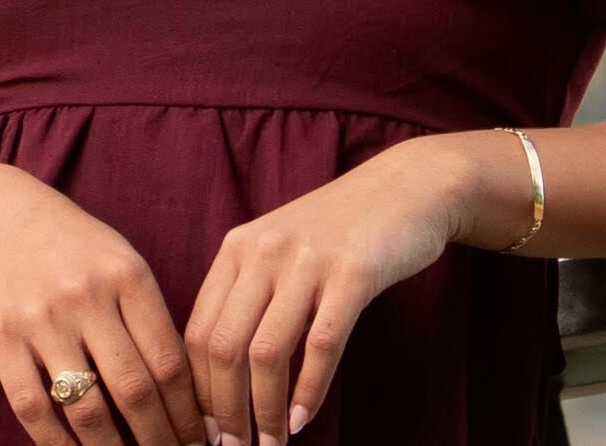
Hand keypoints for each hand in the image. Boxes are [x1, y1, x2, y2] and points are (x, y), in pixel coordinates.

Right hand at [0, 163, 208, 445]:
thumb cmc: (73, 247)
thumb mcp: (121, 261)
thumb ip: (149, 316)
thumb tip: (184, 391)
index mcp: (127, 275)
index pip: (169, 360)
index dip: (188, 412)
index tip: (200, 438)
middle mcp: (87, 296)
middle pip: (134, 389)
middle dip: (160, 439)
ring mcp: (42, 319)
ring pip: (86, 408)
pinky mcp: (1, 339)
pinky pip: (33, 408)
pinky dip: (59, 445)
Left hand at [183, 137, 461, 444]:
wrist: (407, 186)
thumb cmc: (340, 229)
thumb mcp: (280, 249)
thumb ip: (250, 295)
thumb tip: (221, 378)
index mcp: (239, 247)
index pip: (199, 331)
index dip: (198, 390)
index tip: (208, 428)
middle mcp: (266, 250)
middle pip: (224, 347)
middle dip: (225, 410)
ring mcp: (310, 259)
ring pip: (267, 353)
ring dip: (263, 411)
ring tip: (270, 444)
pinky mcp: (354, 272)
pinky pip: (322, 345)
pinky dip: (309, 391)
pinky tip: (303, 418)